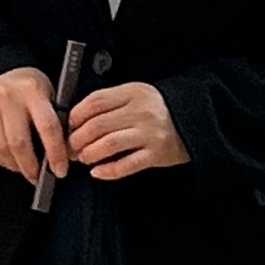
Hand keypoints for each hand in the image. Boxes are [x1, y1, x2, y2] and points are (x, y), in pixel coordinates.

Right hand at [0, 68, 65, 183]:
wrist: (2, 71)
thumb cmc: (32, 89)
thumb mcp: (50, 95)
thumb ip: (56, 121)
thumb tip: (65, 156)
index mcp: (33, 89)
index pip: (47, 127)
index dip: (55, 153)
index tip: (60, 170)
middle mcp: (8, 95)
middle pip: (19, 142)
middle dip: (31, 167)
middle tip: (38, 177)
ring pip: (1, 148)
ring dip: (15, 165)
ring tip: (25, 169)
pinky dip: (0, 158)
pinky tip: (10, 159)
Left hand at [66, 81, 187, 180]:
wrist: (196, 121)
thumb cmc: (158, 110)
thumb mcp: (136, 96)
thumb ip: (110, 103)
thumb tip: (76, 119)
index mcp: (133, 93)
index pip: (95, 102)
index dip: (75, 116)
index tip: (68, 126)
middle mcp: (141, 112)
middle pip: (98, 125)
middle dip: (77, 139)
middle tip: (70, 147)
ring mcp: (150, 133)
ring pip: (109, 144)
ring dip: (90, 154)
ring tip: (84, 158)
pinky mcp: (157, 154)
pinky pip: (127, 165)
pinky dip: (108, 171)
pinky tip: (97, 172)